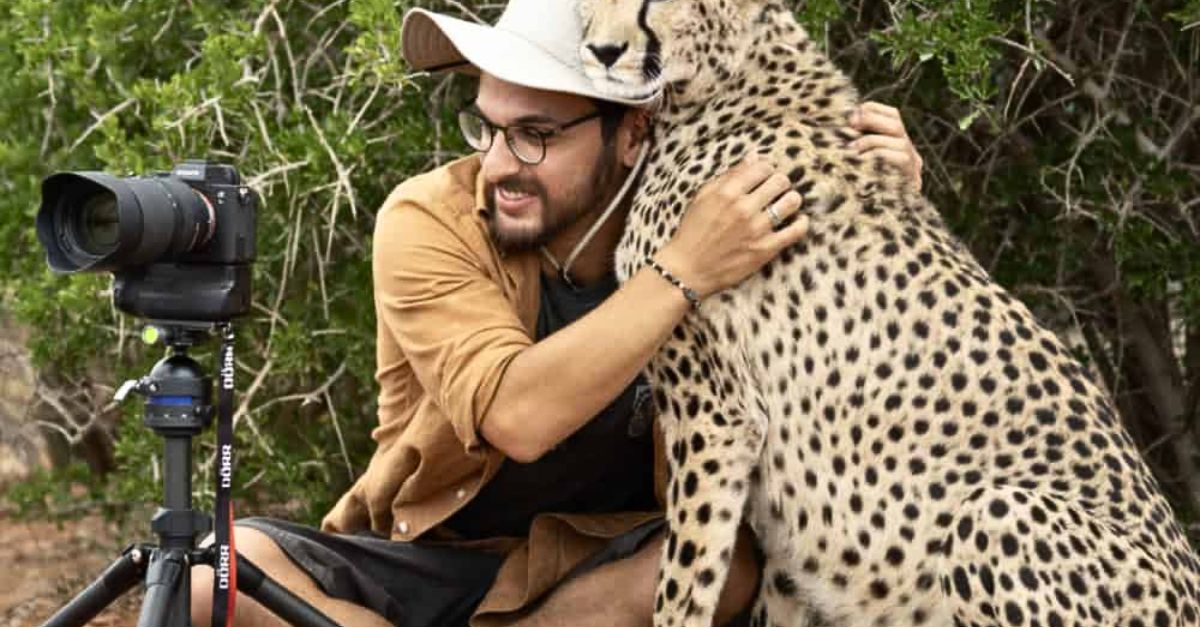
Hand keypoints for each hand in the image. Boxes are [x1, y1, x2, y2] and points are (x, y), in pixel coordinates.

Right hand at [656, 156, 808, 299]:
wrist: (688, 269)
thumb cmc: (693, 231)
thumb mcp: (703, 197)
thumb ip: (728, 176)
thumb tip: (753, 157)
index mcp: (727, 192)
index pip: (762, 167)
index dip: (767, 169)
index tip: (765, 175)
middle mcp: (743, 208)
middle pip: (780, 181)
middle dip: (780, 182)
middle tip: (776, 189)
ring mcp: (757, 229)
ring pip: (792, 201)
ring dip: (791, 199)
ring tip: (786, 204)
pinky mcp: (765, 249)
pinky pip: (797, 230)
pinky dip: (801, 223)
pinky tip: (797, 221)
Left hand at [847, 102, 923, 189]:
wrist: (881, 227)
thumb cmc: (861, 196)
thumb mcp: (859, 166)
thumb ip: (857, 147)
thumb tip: (839, 127)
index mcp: (898, 145)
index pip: (893, 115)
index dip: (871, 111)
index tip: (851, 117)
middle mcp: (910, 152)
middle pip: (896, 123)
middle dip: (870, 120)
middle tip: (850, 127)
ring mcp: (913, 166)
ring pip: (898, 138)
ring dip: (870, 142)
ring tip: (851, 152)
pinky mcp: (912, 178)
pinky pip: (898, 157)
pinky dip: (877, 156)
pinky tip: (861, 165)